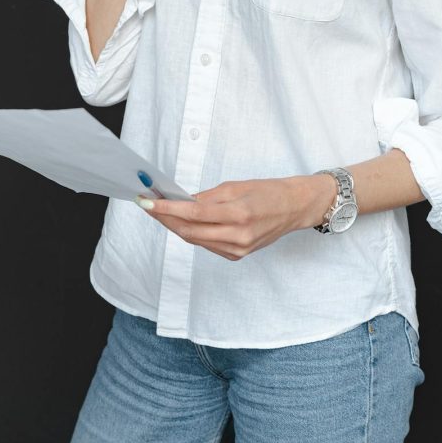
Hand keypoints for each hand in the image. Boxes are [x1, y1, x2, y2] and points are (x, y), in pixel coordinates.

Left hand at [134, 176, 335, 260]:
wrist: (294, 208)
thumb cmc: (267, 192)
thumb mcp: (235, 186)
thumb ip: (206, 197)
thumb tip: (179, 202)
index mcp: (239, 214)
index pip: (193, 214)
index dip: (167, 209)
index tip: (148, 201)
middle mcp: (238, 236)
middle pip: (190, 231)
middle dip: (165, 219)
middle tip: (148, 206)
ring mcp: (238, 249)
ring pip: (196, 240)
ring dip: (176, 226)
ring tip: (161, 212)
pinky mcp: (237, 256)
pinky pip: (207, 245)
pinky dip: (193, 233)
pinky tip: (184, 222)